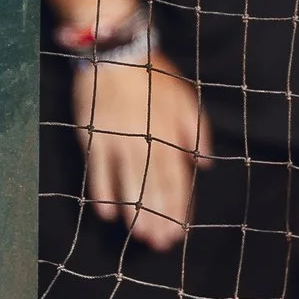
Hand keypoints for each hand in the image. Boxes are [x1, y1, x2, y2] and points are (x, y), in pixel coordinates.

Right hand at [72, 55, 212, 254]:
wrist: (117, 54)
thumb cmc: (155, 77)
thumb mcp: (187, 99)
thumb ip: (198, 133)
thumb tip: (204, 166)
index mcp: (169, 134)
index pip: (176, 179)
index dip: (178, 207)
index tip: (179, 231)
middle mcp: (144, 141)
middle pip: (152, 187)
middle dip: (158, 217)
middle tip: (159, 244)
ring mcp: (116, 141)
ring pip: (126, 183)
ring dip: (133, 212)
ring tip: (138, 236)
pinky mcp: (93, 138)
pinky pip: (97, 171)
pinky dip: (102, 192)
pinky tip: (107, 213)